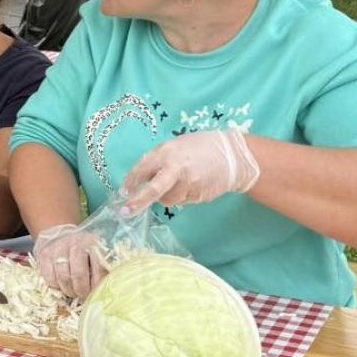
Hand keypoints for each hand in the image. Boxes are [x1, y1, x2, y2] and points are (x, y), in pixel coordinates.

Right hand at [32, 223, 108, 298]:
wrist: (60, 236)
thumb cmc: (83, 252)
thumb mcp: (96, 255)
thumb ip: (102, 269)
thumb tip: (106, 291)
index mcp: (93, 242)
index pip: (98, 268)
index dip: (97, 286)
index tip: (96, 294)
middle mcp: (75, 242)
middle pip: (78, 274)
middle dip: (81, 290)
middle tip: (82, 296)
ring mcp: (58, 247)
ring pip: (63, 277)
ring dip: (68, 290)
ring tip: (72, 292)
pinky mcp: (44, 253)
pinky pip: (49, 277)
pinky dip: (55, 286)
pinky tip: (60, 284)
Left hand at [123, 128, 259, 213]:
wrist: (232, 156)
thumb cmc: (200, 147)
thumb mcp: (176, 145)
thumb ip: (159, 159)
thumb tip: (141, 178)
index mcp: (167, 151)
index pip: (142, 169)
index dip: (131, 182)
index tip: (123, 192)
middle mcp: (176, 168)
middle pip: (153, 190)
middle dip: (137, 202)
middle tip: (124, 211)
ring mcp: (189, 184)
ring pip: (167, 199)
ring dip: (166, 195)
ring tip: (180, 181)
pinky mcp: (198, 196)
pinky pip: (182, 200)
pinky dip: (181, 195)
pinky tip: (192, 184)